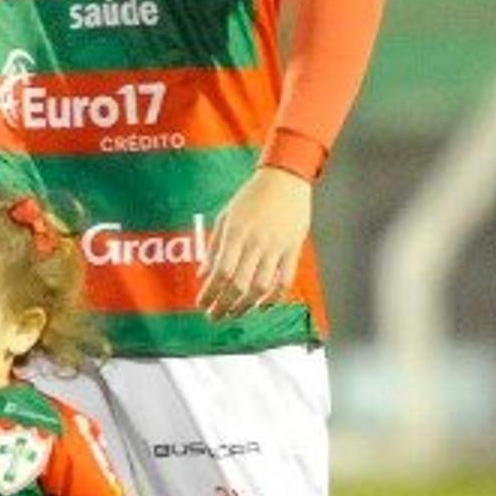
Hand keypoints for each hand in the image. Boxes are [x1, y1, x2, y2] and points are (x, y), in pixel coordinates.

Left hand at [198, 166, 310, 319]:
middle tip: (214, 317)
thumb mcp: (226, 217)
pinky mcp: (293, 249)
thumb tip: (203, 274)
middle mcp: (256, 242)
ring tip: (234, 314)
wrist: (285, 179)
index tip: (201, 305)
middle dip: (224, 305)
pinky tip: (261, 306)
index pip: (220, 272)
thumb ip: (214, 247)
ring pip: (261, 287)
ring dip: (245, 306)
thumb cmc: (251, 197)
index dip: (210, 293)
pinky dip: (273, 298)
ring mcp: (277, 247)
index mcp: (236, 233)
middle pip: (238, 284)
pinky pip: (284, 280)